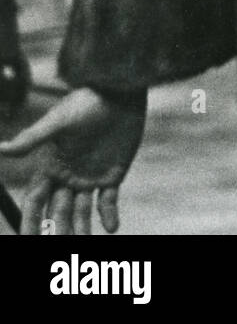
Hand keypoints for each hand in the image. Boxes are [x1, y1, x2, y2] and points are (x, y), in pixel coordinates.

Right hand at [0, 87, 145, 234]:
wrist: (119, 93)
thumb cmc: (86, 103)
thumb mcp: (58, 122)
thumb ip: (32, 139)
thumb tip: (1, 149)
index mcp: (50, 167)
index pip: (36, 201)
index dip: (31, 221)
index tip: (28, 238)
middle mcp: (67, 176)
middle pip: (58, 211)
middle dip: (56, 231)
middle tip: (58, 248)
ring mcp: (90, 176)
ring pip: (82, 212)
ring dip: (81, 229)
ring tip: (82, 244)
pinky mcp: (112, 174)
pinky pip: (108, 201)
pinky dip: (110, 215)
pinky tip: (113, 227)